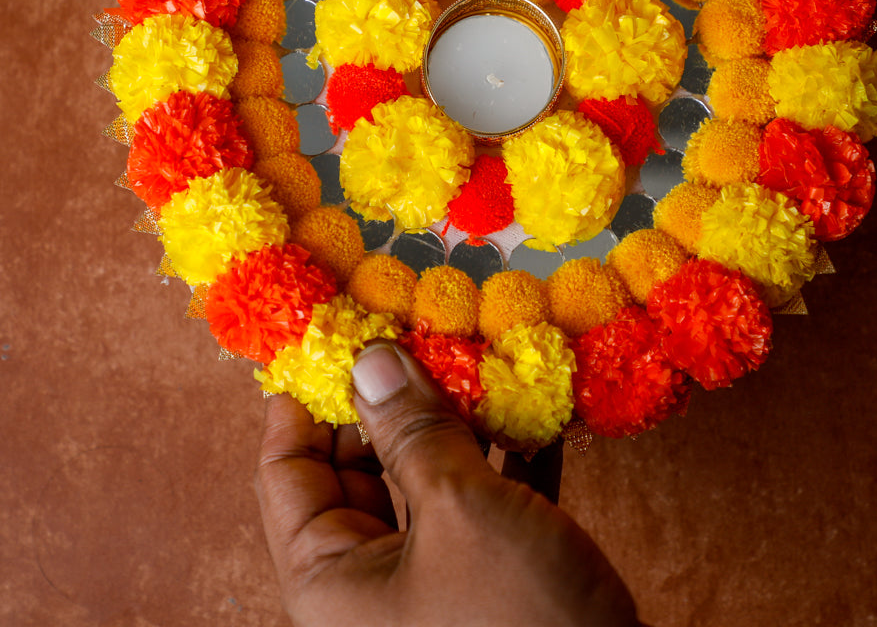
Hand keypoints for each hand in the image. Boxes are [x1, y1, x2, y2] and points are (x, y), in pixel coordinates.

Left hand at [256, 343, 644, 626]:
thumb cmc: (520, 621)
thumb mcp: (461, 511)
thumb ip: (414, 431)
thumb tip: (371, 359)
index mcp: (331, 581)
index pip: (286, 473)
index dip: (303, 401)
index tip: (332, 338)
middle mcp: (371, 584)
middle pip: (358, 470)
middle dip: (390, 404)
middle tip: (419, 339)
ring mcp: (433, 581)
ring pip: (424, 481)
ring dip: (454, 424)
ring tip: (475, 364)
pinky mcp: (490, 580)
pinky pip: (481, 503)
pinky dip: (502, 458)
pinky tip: (529, 413)